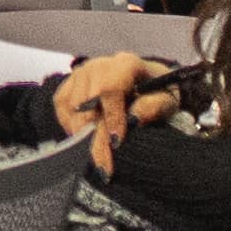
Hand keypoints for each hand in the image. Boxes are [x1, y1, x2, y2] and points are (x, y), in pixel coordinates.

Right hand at [51, 50, 178, 169]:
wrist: (147, 81)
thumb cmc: (159, 92)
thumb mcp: (168, 99)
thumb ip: (155, 106)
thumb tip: (135, 118)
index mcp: (126, 64)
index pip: (110, 89)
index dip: (111, 116)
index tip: (116, 142)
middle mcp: (99, 64)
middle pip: (87, 102)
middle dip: (94, 136)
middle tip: (104, 166)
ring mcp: (82, 72)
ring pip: (73, 107)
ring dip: (82, 134)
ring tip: (97, 156)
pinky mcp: (70, 82)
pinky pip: (62, 105)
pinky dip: (69, 124)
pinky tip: (84, 137)